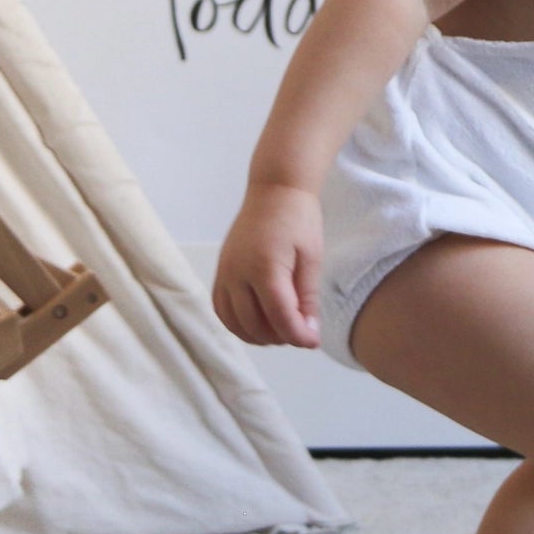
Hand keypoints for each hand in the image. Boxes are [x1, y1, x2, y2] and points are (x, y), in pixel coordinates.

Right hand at [213, 183, 323, 347]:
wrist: (274, 190)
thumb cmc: (299, 219)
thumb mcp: (312, 258)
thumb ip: (307, 297)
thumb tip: (308, 334)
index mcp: (265, 267)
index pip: (279, 316)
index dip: (297, 336)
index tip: (313, 342)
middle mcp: (238, 273)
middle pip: (254, 325)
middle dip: (280, 337)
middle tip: (301, 332)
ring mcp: (224, 273)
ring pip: (234, 323)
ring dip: (258, 335)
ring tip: (282, 329)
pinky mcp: (220, 272)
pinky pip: (222, 310)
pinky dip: (238, 324)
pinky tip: (259, 322)